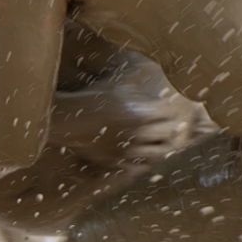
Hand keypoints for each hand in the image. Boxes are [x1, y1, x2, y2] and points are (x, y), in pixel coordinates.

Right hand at [72, 90, 193, 165]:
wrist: (70, 120)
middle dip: (170, 130)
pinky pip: (138, 167)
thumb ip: (136, 85)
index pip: (168, 114)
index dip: (170, 112)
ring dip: (160, 148)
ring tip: (161, 144)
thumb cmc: (93, 100)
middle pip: (168, 134)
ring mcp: (129, 150)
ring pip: (157, 153)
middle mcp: (140, 134)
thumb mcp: (117, 87)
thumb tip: (148, 73)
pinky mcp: (118, 162)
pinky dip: (143, 163)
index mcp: (142, 114)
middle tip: (171, 127)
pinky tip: (142, 157)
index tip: (168, 111)